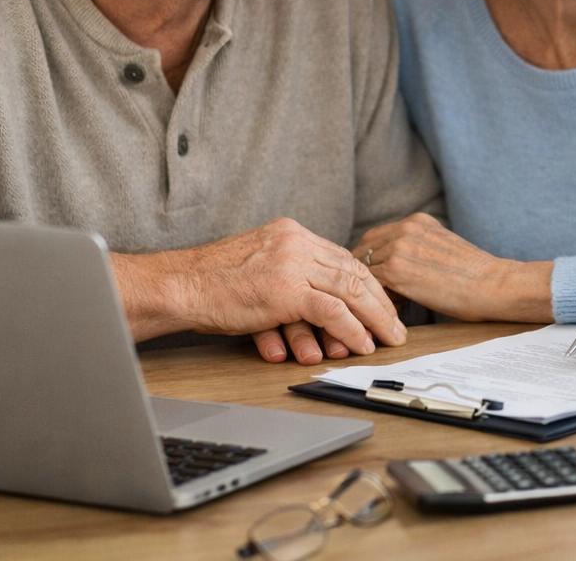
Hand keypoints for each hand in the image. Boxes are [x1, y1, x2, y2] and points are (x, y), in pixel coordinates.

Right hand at [112, 217, 404, 363]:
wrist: (179, 286)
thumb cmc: (212, 284)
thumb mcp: (257, 264)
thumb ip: (288, 272)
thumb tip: (319, 300)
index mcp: (292, 232)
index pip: (342, 257)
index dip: (367, 283)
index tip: (382, 303)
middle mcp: (297, 241)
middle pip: (353, 270)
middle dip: (379, 301)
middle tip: (396, 324)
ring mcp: (291, 263)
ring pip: (350, 289)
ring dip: (373, 318)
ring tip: (387, 338)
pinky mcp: (284, 289)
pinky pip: (331, 310)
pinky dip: (351, 329)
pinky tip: (362, 345)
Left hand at [354, 213, 552, 321]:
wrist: (494, 285)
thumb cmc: (476, 276)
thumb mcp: (445, 248)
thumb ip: (420, 249)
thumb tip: (400, 270)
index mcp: (418, 221)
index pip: (377, 237)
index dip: (371, 260)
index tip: (373, 280)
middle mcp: (405, 228)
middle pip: (364, 249)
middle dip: (363, 273)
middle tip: (368, 296)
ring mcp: (399, 247)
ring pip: (364, 268)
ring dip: (368, 289)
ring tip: (379, 308)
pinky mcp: (397, 271)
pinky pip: (370, 285)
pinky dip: (374, 301)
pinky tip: (387, 314)